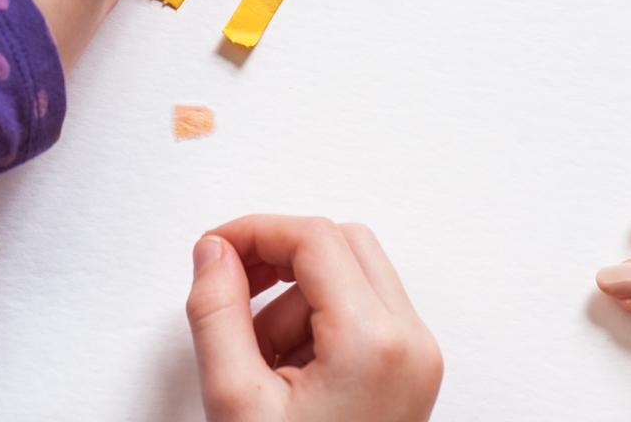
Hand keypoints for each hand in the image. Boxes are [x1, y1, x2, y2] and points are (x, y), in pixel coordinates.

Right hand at [185, 215, 441, 421]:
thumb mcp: (235, 399)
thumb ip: (217, 311)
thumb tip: (214, 253)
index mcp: (373, 342)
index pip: (313, 238)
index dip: (254, 231)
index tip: (213, 250)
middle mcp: (410, 343)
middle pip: (342, 243)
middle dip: (279, 258)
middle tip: (232, 288)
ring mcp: (416, 360)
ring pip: (352, 273)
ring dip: (294, 298)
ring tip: (259, 363)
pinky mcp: (409, 374)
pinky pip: (362, 311)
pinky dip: (317, 321)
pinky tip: (286, 374)